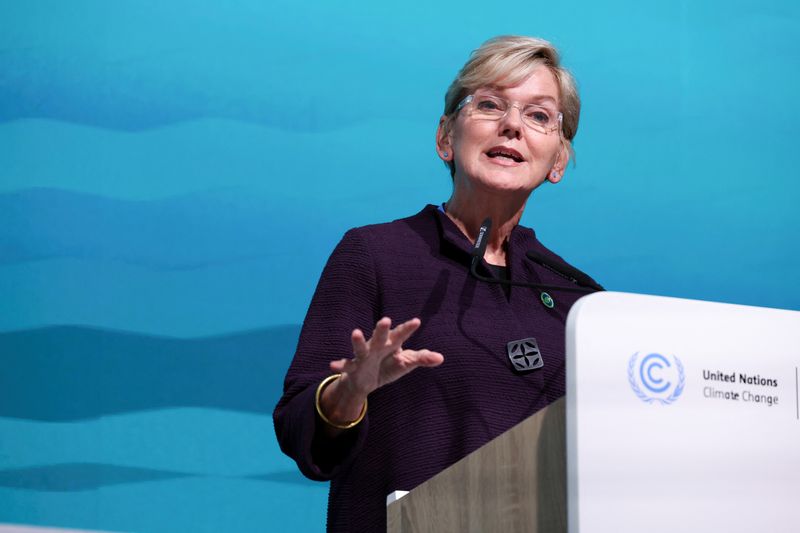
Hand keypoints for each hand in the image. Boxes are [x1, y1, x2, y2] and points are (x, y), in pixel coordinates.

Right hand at [320, 317, 442, 428]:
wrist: (365, 380)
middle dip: (382, 329)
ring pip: (360, 348)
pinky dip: (340, 365)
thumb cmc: (388, 365)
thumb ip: (421, 358)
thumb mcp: (405, 363)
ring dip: (358, 341)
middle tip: (386, 320)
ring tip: (355, 333)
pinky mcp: (353, 367)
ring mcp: (363, 356)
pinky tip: (332, 365)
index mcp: (390, 343)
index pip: (400, 335)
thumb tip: (440, 358)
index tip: (417, 322)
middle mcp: (376, 346)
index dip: (407, 329)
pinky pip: (346, 366)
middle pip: (380, 337)